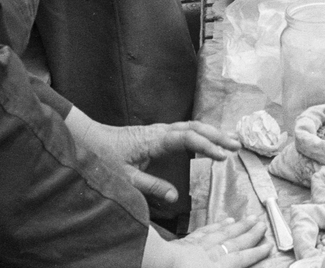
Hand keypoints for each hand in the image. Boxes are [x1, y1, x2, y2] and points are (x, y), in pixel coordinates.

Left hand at [68, 113, 240, 203]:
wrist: (88, 138)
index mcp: (154, 139)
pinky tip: (208, 140)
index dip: (207, 145)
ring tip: (230, 141)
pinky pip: (184, 130)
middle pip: (195, 127)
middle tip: (236, 145)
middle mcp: (160, 131)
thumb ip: (151, 187)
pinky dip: (200, 134)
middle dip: (217, 135)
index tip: (222, 156)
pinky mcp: (157, 134)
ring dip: (211, 133)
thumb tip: (176, 198)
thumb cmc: (104, 157)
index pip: (187, 138)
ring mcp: (159, 130)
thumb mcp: (125, 178)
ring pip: (191, 126)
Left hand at [173, 217, 270, 267]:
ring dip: (238, 226)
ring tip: (249, 219)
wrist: (160, 265)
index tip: (268, 245)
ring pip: (224, 233)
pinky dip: (218, 225)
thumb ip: (229, 267)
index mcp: (220, 266)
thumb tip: (240, 262)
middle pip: (237, 241)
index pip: (243, 258)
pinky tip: (224, 221)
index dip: (257, 252)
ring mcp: (201, 245)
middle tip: (263, 224)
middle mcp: (214, 253)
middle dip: (251, 233)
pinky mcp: (188, 241)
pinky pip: (207, 230)